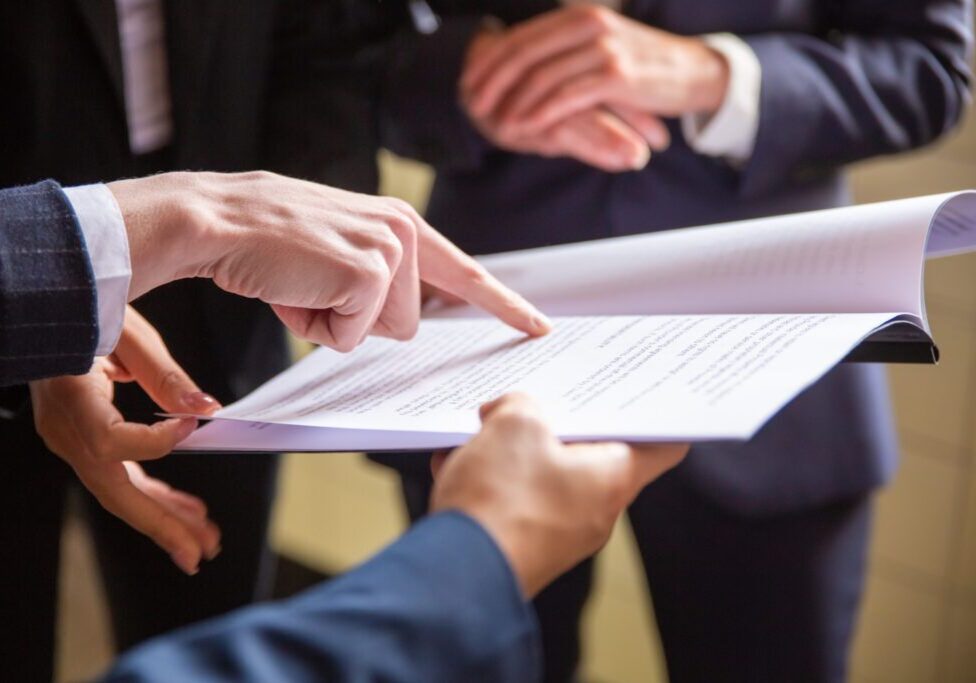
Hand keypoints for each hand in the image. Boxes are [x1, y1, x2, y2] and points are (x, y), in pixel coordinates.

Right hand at [30, 307, 221, 574]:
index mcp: (72, 400)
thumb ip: (165, 375)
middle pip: (115, 490)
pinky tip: (185, 509)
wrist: (47, 312)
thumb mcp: (129, 333)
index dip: (159, 441)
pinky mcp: (82, 439)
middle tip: (202, 551)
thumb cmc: (85, 310)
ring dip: (164, 518)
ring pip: (119, 491)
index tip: (195, 426)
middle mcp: (66, 430)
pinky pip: (119, 476)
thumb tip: (207, 410)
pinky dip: (154, 494)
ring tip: (205, 539)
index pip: (113, 441)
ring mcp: (70, 440)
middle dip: (162, 525)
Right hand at [108, 171, 550, 352]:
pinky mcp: (369, 273)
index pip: (464, 272)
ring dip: (334, 322)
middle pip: (407, 324)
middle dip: (356, 320)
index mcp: (402, 224)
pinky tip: (294, 288)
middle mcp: (405, 232)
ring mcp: (390, 251)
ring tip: (302, 281)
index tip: (537, 328)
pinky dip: (315, 326)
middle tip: (313, 282)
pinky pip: (351, 336)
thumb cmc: (269, 242)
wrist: (219, 220)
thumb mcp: (337, 251)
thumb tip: (401, 320)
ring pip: (382, 333)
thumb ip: (378, 276)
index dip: (503, 305)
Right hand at [430, 393, 686, 596]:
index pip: (661, 446)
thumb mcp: (513, 424)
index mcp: (612, 478)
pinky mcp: (524, 548)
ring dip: (512, 452)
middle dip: (555, 425)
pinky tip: (456, 463)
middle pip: (589, 455)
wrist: (457, 574)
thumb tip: (508, 412)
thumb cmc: (501, 501)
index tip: (635, 396)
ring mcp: (559, 535)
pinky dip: (490, 481)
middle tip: (528, 403)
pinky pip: (514, 502)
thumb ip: (520, 405)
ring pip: (544, 477)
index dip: (652, 416)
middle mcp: (596, 512)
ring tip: (481, 433)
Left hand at [463, 28, 660, 171]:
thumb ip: (563, 49)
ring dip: (514, 102)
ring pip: (542, 76)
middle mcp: (588, 25)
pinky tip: (526, 127)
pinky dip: (541, 112)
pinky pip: (567, 96)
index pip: (521, 36)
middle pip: (524, 54)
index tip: (468, 82)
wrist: (692, 71)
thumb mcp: (599, 46)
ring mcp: (603, 49)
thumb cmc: (640, 65)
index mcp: (578, 16)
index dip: (490, 60)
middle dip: (493, 81)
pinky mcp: (616, 76)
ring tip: (495, 122)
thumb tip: (519, 62)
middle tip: (472, 105)